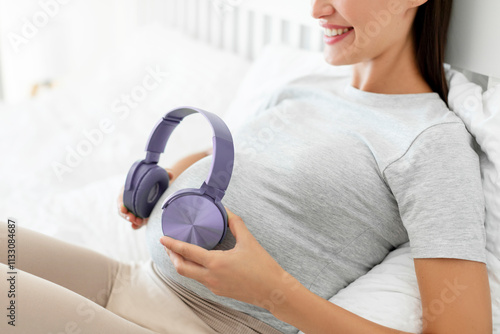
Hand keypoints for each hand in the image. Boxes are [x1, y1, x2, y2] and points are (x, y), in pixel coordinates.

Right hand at [117, 169, 174, 229]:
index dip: (121, 204)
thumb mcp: (160, 176)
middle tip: (133, 218)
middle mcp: (131, 200)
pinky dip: (135, 225)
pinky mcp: (141, 216)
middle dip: (126, 215)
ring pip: (130, 217)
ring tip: (138, 222)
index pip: (121, 197)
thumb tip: (170, 175)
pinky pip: (136, 222)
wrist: (163, 187)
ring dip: (132, 221)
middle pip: (124, 210)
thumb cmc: (157, 180)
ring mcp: (136, 209)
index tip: (123, 208)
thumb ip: (165, 173)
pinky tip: (136, 226)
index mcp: (130, 189)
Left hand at [160, 208, 295, 309]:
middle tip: (169, 245)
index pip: (187, 252)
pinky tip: (201, 262)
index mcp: (216, 263)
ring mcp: (214, 286)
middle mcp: (211, 276)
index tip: (163, 238)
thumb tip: (226, 210)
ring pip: (190, 275)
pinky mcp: (219, 291)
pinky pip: (201, 280)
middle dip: (172, 256)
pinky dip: (196, 269)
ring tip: (183, 252)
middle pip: (181, 268)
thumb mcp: (249, 241)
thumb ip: (235, 223)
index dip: (172, 244)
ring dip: (183, 263)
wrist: (273, 290)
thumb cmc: (262, 266)